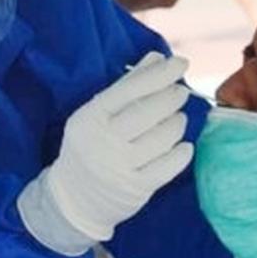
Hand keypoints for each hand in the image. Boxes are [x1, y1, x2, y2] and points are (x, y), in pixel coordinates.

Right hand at [19, 52, 193, 244]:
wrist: (73, 198)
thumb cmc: (90, 146)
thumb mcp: (97, 114)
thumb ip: (127, 86)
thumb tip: (158, 58)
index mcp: (90, 117)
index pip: (129, 90)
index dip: (158, 74)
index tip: (180, 63)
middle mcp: (103, 142)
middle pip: (148, 112)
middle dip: (171, 97)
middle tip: (181, 92)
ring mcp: (119, 167)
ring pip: (162, 138)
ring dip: (177, 124)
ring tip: (178, 119)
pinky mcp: (135, 188)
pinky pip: (168, 166)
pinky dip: (181, 153)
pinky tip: (183, 145)